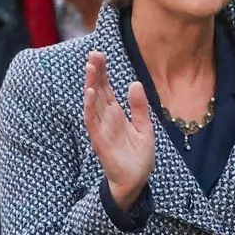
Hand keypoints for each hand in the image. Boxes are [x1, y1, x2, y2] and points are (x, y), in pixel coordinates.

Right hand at [83, 51, 153, 209]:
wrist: (136, 181)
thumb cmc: (138, 157)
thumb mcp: (145, 127)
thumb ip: (139, 107)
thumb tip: (134, 83)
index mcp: (116, 114)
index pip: (107, 89)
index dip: (103, 72)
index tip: (100, 54)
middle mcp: (106, 119)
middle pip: (98, 91)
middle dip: (95, 73)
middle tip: (94, 53)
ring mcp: (102, 129)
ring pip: (93, 103)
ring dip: (90, 85)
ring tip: (90, 68)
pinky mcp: (100, 141)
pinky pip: (92, 122)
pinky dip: (90, 108)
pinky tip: (89, 93)